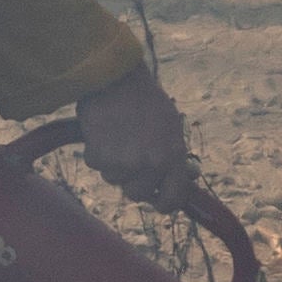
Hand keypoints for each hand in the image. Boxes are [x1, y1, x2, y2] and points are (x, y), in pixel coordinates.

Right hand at [72, 69, 195, 205]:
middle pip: (137, 194)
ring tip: (117, 135)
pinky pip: (96, 165)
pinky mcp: (100, 156)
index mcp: (173, 156)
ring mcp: (124, 162)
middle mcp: (151, 164)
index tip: (157, 200)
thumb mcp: (171, 126)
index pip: (172, 200)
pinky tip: (103, 131)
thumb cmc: (145, 100)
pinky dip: (96, 151)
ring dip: (113, 163)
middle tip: (129, 157)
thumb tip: (185, 178)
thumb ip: (175, 156)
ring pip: (114, 179)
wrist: (116, 78)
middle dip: (132, 180)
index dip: (163, 203)